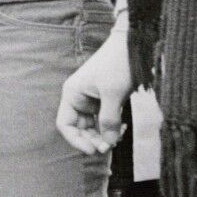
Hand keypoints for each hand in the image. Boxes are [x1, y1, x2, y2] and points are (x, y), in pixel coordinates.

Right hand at [56, 27, 130, 155]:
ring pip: (92, 127)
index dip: (76, 140)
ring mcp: (92, 100)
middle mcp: (78, 98)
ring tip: (119, 137)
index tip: (94, 150)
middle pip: (79, 128)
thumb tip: (108, 143)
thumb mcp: (113, 94)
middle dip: (93, 139)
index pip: (65, 125)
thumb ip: (109, 120)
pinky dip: (111, 128)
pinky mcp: (104, 100)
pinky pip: (103, 121)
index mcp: (72, 94)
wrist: (131, 45)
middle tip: (110, 147)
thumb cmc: (117, 65)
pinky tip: (122, 129)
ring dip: (103, 136)